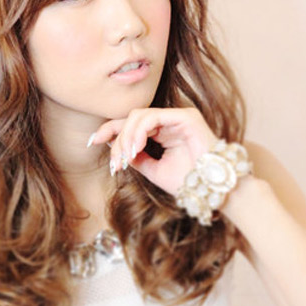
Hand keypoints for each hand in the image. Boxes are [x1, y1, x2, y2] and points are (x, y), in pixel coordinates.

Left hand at [90, 107, 217, 195]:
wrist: (212, 189)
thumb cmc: (188, 181)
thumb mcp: (153, 170)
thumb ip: (136, 158)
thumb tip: (115, 150)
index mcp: (162, 131)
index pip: (130, 124)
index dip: (109, 131)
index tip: (93, 142)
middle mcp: (168, 120)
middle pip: (130, 119)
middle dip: (116, 138)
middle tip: (114, 163)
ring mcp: (177, 116)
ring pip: (138, 116)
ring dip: (126, 137)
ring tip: (125, 159)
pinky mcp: (185, 116)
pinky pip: (152, 116)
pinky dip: (139, 132)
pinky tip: (135, 149)